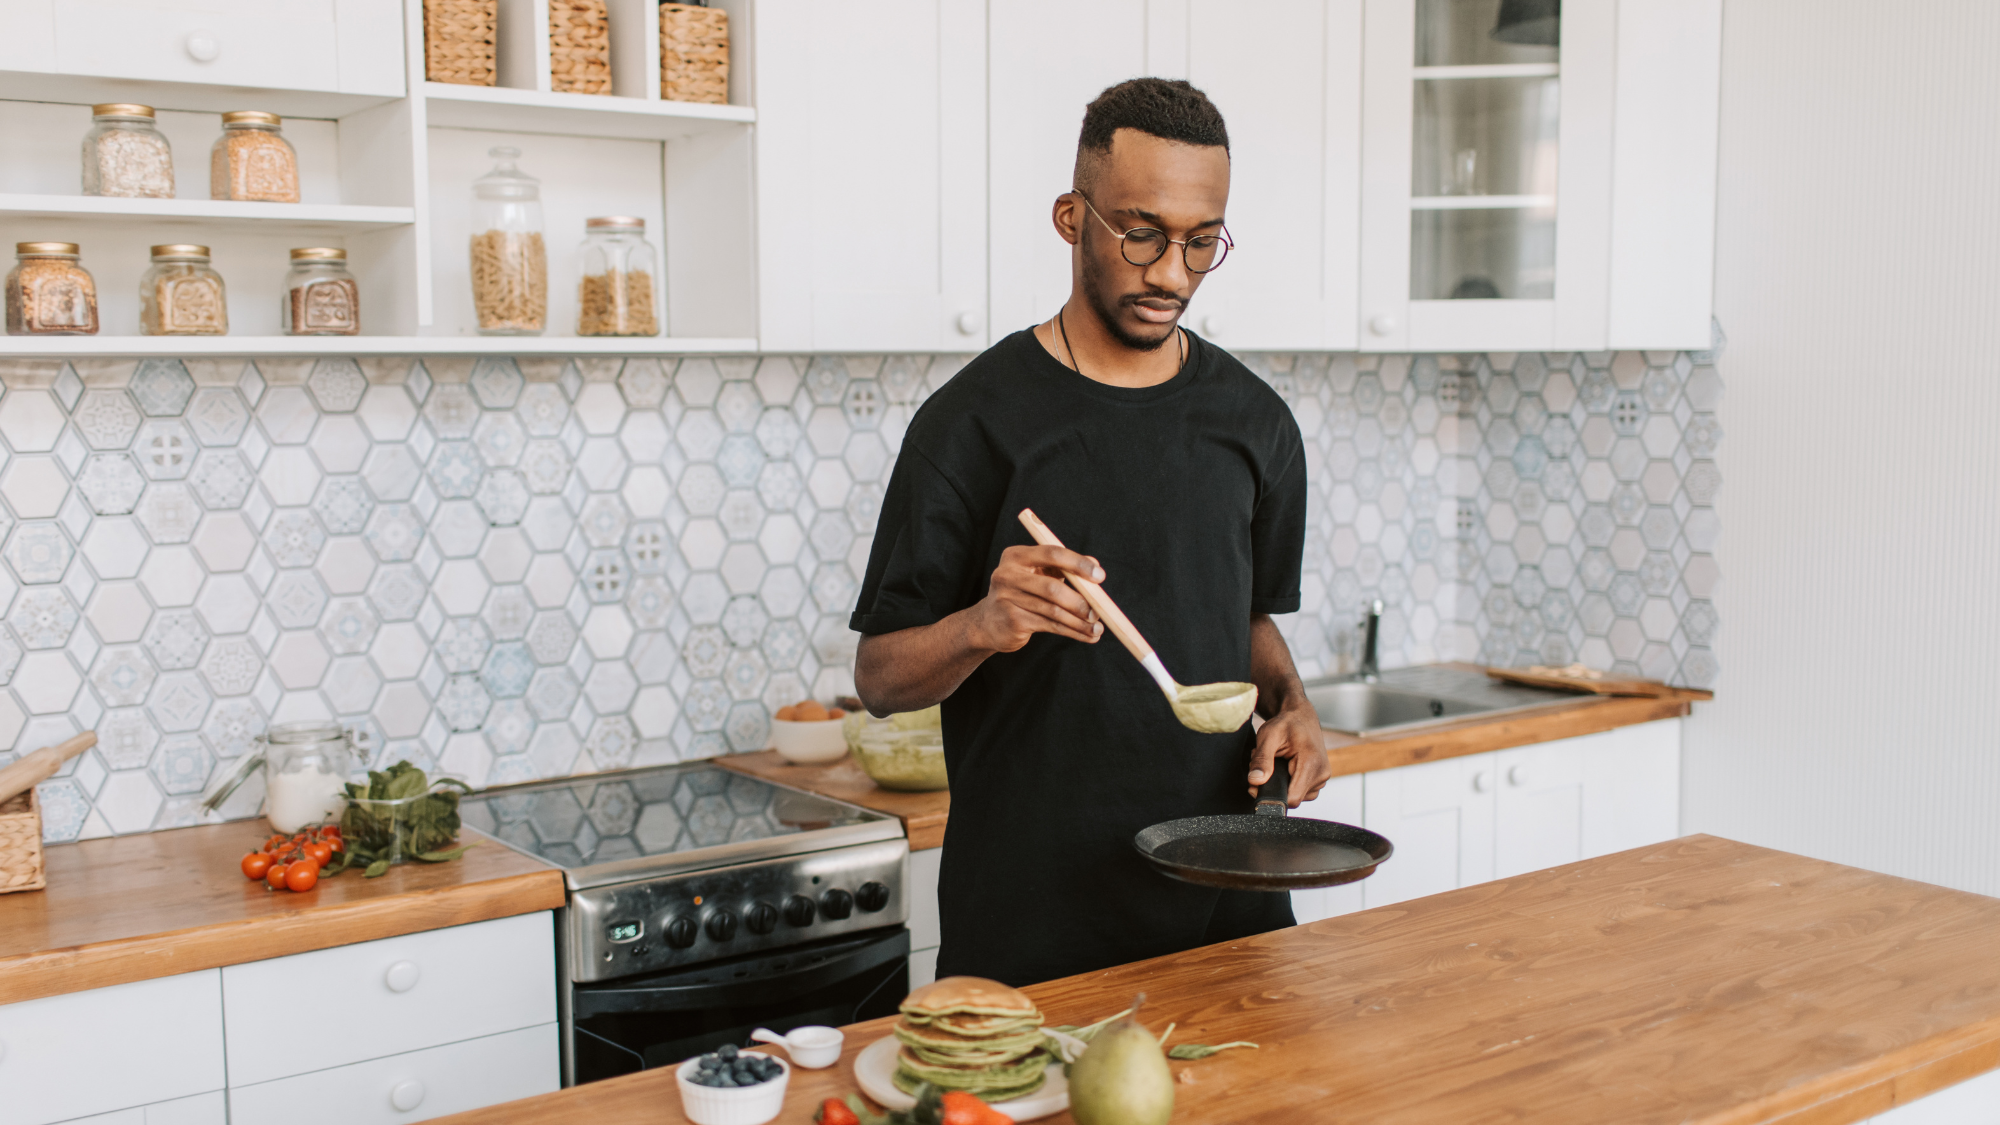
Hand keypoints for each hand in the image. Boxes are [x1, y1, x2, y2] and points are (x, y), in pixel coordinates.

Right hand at [961, 545, 1105, 653]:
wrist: (988, 622)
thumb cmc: (1022, 592)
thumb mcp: (1039, 574)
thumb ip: (1065, 568)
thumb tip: (1095, 566)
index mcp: (1017, 556)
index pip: (1052, 554)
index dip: (1078, 564)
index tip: (1100, 576)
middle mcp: (1007, 574)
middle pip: (1052, 587)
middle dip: (1080, 601)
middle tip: (1099, 611)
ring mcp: (1007, 599)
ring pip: (1053, 611)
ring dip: (1079, 622)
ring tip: (1097, 629)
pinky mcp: (1012, 620)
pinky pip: (1049, 626)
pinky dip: (1073, 632)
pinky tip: (1087, 636)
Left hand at [1246, 704, 1331, 807]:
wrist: (1301, 716)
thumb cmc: (1286, 723)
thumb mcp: (1268, 736)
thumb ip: (1261, 760)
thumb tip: (1255, 781)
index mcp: (1312, 764)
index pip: (1292, 799)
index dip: (1272, 795)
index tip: (1259, 781)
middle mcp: (1321, 774)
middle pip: (1292, 798)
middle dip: (1275, 785)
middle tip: (1267, 764)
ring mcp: (1322, 778)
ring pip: (1296, 796)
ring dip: (1282, 784)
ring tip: (1278, 763)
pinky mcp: (1319, 779)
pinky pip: (1301, 790)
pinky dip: (1290, 782)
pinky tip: (1286, 768)